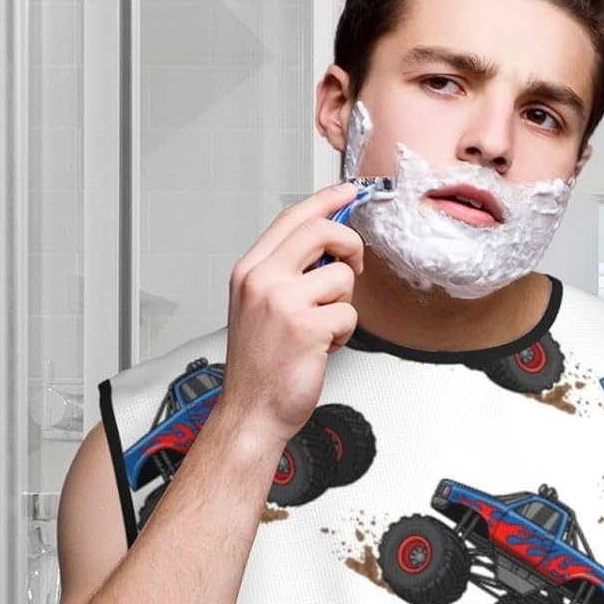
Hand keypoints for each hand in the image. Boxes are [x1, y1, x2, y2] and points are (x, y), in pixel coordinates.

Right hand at [217, 180, 365, 445]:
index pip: (292, 218)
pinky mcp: (307, 326)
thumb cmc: (261, 365)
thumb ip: (288, 274)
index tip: (348, 192)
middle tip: (353, 265)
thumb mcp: (261, 307)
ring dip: (344, 305)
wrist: (252, 410)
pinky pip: (349, 314)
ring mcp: (282, 302)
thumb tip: (329, 247)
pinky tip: (324, 347)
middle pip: (320, 231)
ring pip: (341, 278)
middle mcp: (262, 280)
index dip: (326, 201)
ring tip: (323, 328)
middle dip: (349, 244)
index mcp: (250, 271)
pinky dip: (345, 334)